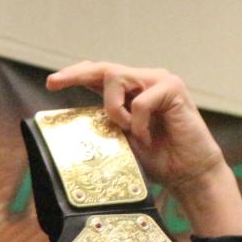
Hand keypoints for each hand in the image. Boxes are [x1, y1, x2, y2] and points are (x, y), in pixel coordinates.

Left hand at [47, 61, 241, 235]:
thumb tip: (77, 121)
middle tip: (53, 83)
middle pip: (104, 68)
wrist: (189, 173)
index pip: (100, 76)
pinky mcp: (173, 88)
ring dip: (113, 108)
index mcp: (132, 92)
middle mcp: (145, 80)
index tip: (52, 84)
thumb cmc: (159, 158)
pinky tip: (148, 137)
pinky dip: (138, 122)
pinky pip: (140, 101)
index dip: (76, 75)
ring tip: (128, 132)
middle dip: (76, 74)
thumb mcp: (122, 140)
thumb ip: (106, 124)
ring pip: (116, 78)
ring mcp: (160, 81)